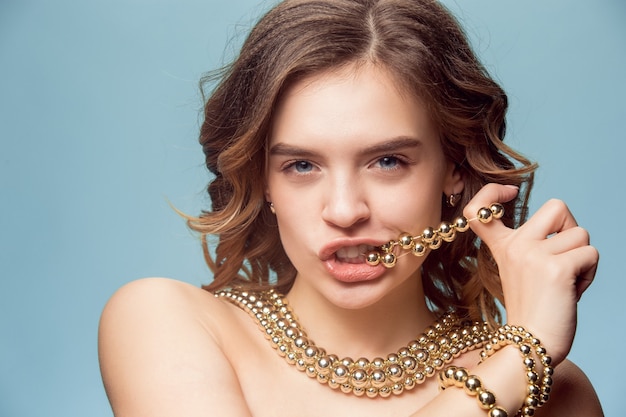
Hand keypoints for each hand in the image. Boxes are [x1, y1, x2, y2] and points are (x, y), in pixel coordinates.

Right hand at [464, 184, 597, 365]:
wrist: (529, 345)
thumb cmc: (533, 310)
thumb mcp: (522, 270)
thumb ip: (534, 244)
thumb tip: (565, 225)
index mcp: (502, 246)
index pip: (479, 208)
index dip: (491, 194)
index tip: (508, 193)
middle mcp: (514, 245)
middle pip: (557, 206)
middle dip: (571, 229)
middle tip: (564, 257)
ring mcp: (533, 255)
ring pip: (581, 234)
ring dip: (583, 260)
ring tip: (566, 283)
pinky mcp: (556, 269)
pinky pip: (591, 254)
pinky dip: (590, 274)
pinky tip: (573, 291)